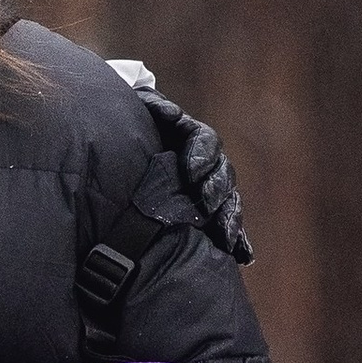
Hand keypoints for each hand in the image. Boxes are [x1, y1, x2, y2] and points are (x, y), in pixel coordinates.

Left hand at [134, 88, 252, 262]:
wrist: (117, 175)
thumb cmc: (125, 140)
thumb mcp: (135, 117)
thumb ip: (149, 108)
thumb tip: (161, 107)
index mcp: (189, 139)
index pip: (206, 143)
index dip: (201, 156)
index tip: (190, 173)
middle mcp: (204, 165)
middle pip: (222, 174)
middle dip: (216, 189)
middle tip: (206, 203)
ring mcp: (208, 191)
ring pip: (228, 202)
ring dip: (229, 219)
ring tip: (225, 238)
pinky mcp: (207, 217)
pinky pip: (227, 228)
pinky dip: (238, 241)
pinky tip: (243, 255)